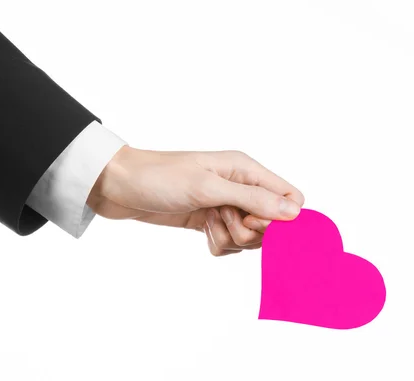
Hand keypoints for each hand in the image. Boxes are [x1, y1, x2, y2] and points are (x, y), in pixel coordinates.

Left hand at [86, 145, 304, 255]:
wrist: (118, 186)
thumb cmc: (159, 177)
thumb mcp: (207, 187)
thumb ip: (252, 199)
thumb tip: (296, 212)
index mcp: (244, 169)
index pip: (290, 197)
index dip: (279, 217)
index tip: (252, 221)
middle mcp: (238, 186)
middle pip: (270, 223)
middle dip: (248, 230)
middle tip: (220, 217)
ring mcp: (222, 205)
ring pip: (248, 236)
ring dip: (229, 237)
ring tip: (206, 222)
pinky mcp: (207, 221)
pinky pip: (228, 243)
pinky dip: (217, 242)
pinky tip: (201, 232)